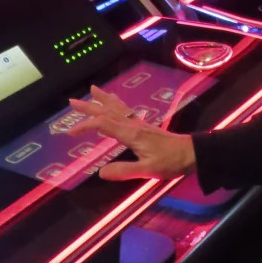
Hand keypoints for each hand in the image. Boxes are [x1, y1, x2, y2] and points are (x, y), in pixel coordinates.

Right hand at [66, 85, 196, 181]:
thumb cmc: (171, 162)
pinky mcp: (144, 126)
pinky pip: (125, 110)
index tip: (69, 132)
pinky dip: (116, 104)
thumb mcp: (148, 170)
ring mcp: (139, 123)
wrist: (192, 153)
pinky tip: (115, 103)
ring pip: (117, 108)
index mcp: (131, 134)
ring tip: (92, 89)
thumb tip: (100, 173)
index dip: (85, 126)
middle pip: (107, 112)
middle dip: (89, 107)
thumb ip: (124, 171)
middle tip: (71, 101)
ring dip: (103, 100)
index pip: (103, 125)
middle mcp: (133, 125)